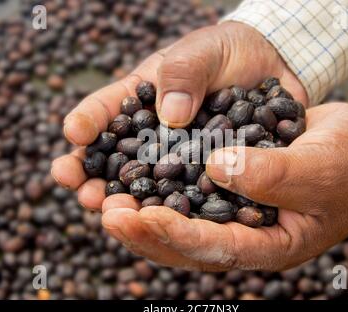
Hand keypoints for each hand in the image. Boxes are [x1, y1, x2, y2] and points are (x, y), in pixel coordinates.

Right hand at [51, 21, 306, 209]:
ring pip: (145, 187)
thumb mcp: (203, 52)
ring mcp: (177, 163)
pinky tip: (164, 223)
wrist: (272, 70)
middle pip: (114, 160)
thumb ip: (184, 74)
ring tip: (112, 214)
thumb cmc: (228, 54)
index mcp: (140, 101)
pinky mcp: (206, 181)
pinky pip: (187, 199)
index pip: (105, 111)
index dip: (87, 122)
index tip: (75, 133)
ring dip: (127, 203)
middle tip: (84, 192)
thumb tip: (171, 116)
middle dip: (94, 177)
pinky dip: (173, 213)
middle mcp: (152, 137)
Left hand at [101, 103, 347, 270]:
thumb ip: (271, 174)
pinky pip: (189, 193)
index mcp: (271, 245)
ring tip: (107, 199)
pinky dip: (162, 186)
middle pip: (188, 243)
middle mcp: (247, 233)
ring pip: (181, 221)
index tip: (140, 217)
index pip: (217, 248)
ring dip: (144, 212)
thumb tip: (216, 167)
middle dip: (145, 231)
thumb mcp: (319, 169)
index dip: (177, 234)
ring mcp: (236, 212)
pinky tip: (135, 175)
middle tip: (107, 213)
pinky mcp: (229, 186)